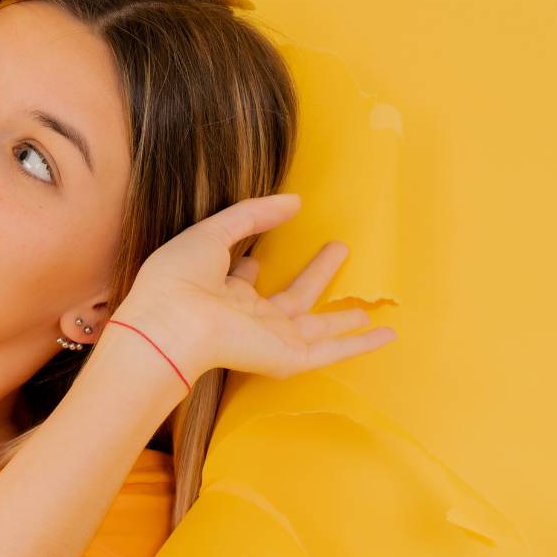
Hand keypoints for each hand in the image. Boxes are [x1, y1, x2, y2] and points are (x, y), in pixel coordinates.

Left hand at [110, 193, 396, 382]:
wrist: (171, 322)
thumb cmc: (178, 277)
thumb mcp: (214, 232)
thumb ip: (253, 215)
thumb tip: (294, 200)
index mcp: (222, 292)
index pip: (243, 280)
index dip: (250, 267)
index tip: (257, 256)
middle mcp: (247, 317)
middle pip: (292, 297)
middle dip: (316, 274)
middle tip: (338, 248)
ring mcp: (270, 338)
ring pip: (317, 326)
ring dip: (343, 317)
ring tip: (369, 306)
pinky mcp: (287, 356)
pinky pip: (332, 351)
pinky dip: (360, 345)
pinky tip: (385, 335)